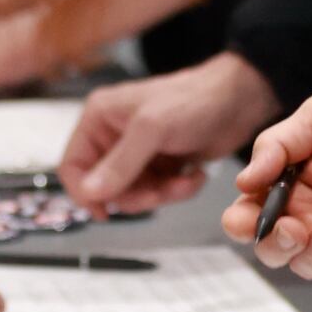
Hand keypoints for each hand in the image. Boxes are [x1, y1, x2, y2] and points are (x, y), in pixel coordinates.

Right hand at [63, 55, 280, 212]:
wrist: (239, 100)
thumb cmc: (194, 100)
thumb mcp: (152, 129)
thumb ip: (120, 164)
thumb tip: (89, 194)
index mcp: (98, 118)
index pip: (72, 166)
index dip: (85, 193)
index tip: (105, 211)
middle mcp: (113, 136)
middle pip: (104, 187)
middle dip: (135, 195)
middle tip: (161, 192)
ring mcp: (137, 152)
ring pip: (133, 194)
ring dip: (161, 194)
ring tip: (185, 181)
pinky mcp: (160, 164)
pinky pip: (156, 192)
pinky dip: (176, 190)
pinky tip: (195, 176)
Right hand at [221, 94, 311, 301]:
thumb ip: (277, 144)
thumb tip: (243, 181)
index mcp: (289, 188)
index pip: (249, 216)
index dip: (241, 223)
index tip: (249, 216)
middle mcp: (309, 218)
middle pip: (271, 250)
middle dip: (275, 244)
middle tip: (296, 227)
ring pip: (304, 268)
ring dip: (310, 256)